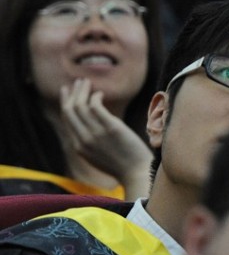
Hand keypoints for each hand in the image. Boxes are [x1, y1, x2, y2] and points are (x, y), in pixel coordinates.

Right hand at [59, 78, 152, 197]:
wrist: (137, 172)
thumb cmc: (122, 164)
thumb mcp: (98, 155)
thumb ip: (91, 141)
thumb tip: (91, 125)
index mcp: (79, 146)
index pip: (67, 120)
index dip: (65, 103)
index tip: (67, 92)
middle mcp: (84, 139)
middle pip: (70, 110)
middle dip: (72, 93)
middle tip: (78, 82)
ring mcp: (96, 133)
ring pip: (81, 106)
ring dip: (82, 91)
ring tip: (86, 82)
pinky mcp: (111, 128)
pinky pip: (95, 106)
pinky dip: (94, 97)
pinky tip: (99, 93)